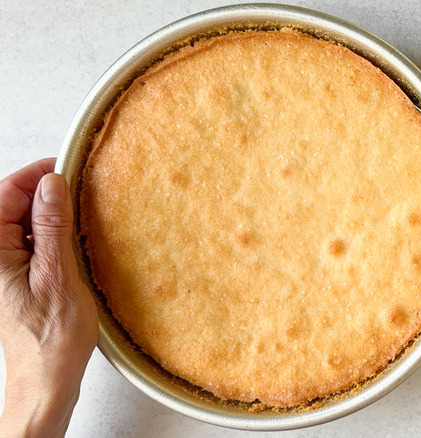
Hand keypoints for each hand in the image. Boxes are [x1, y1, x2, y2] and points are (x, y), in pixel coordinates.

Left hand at [0, 159, 97, 437]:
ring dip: (48, 215)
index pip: (5, 195)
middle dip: (42, 193)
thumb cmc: (51, 338)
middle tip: (78, 188)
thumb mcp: (58, 275)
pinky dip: (49, 235)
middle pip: (11, 206)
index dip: (34, 176)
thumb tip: (52, 185)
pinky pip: (29, 243)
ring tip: (79, 215)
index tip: (64, 167)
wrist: (47, 379)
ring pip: (22, 224)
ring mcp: (3, 269)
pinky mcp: (16, 278)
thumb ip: (52, 227)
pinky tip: (72, 241)